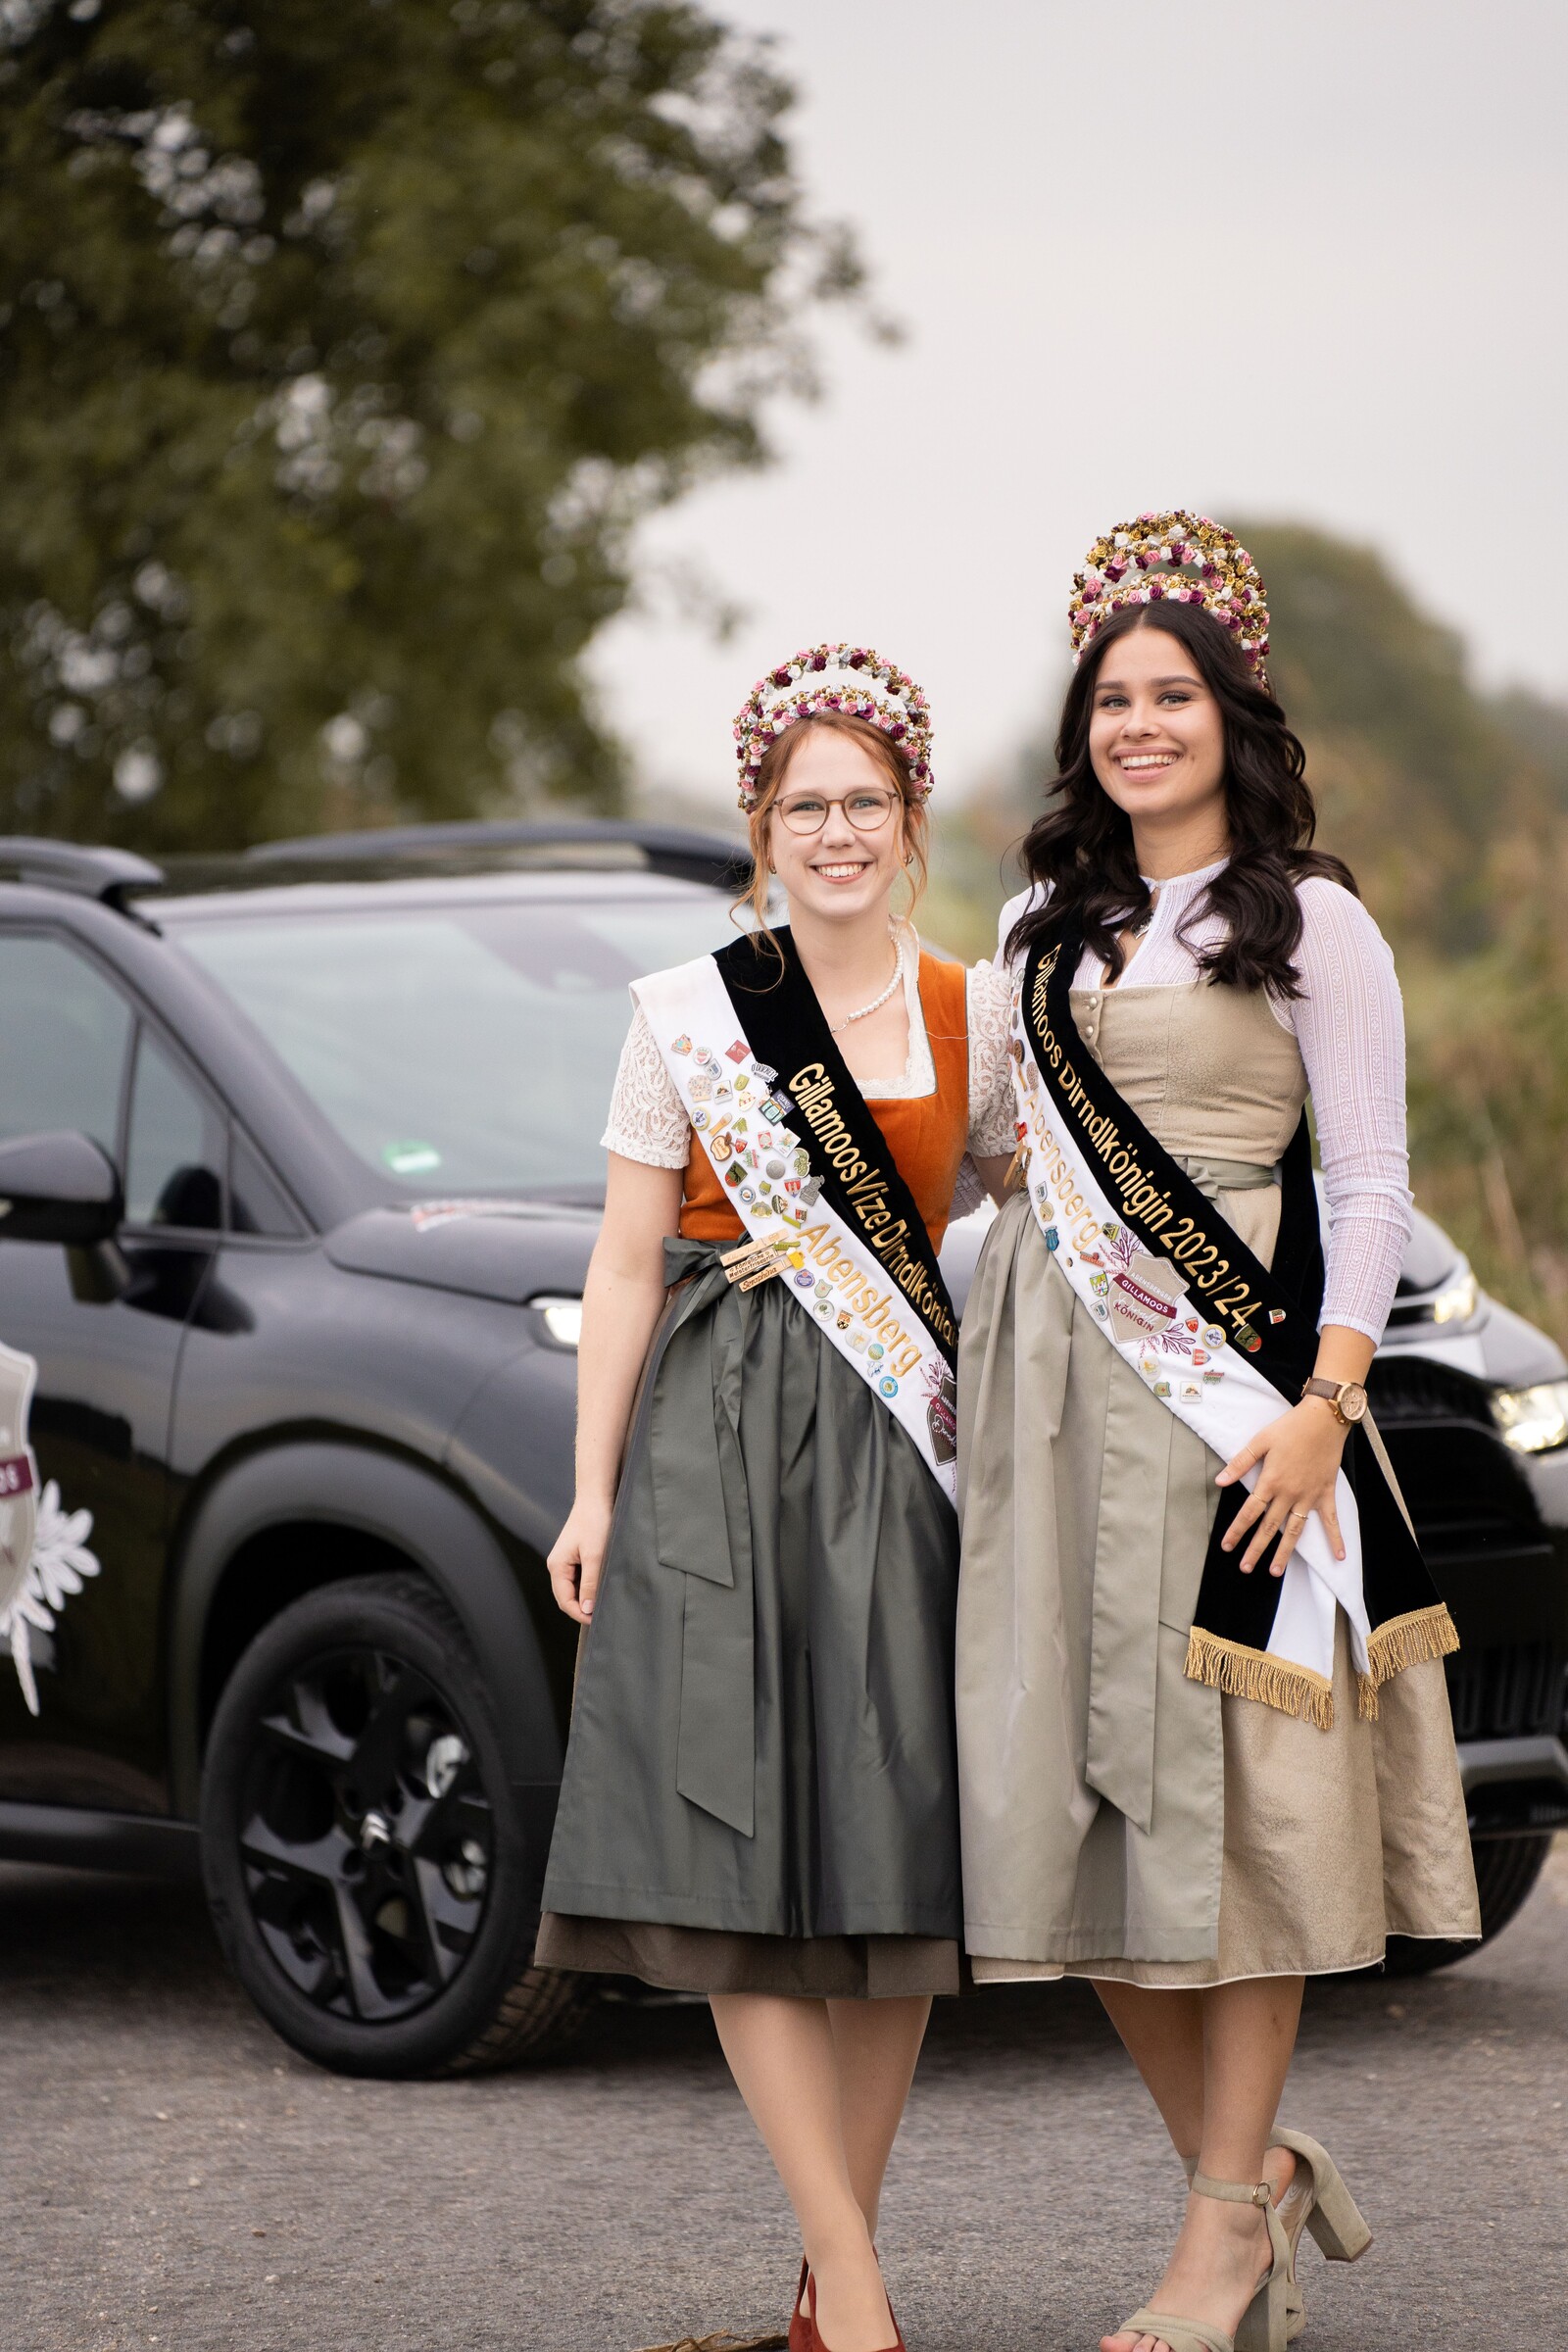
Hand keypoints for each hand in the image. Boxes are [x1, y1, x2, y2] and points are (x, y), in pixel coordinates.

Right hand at [547, 1494, 613, 1624]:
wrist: (596, 1498)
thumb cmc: (595, 1523)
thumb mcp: (595, 1555)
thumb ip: (590, 1583)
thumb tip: (586, 1608)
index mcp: (557, 1566)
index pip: (565, 1601)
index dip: (580, 1614)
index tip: (598, 1620)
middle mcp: (558, 1566)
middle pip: (567, 1597)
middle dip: (583, 1608)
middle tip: (604, 1614)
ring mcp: (566, 1561)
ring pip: (575, 1588)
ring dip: (587, 1596)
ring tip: (605, 1601)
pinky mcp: (576, 1556)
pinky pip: (580, 1578)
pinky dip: (590, 1585)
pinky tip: (603, 1586)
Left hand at [1215, 1399, 1347, 1576]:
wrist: (1324, 1419)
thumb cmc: (1290, 1427)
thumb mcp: (1260, 1440)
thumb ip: (1240, 1463)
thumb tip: (1220, 1481)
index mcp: (1271, 1481)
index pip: (1249, 1512)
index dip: (1237, 1530)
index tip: (1227, 1546)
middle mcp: (1289, 1493)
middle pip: (1269, 1527)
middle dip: (1256, 1549)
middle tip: (1245, 1568)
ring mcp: (1309, 1496)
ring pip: (1295, 1530)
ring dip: (1285, 1552)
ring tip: (1275, 1571)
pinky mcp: (1326, 1493)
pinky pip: (1330, 1520)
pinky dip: (1336, 1538)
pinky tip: (1339, 1556)